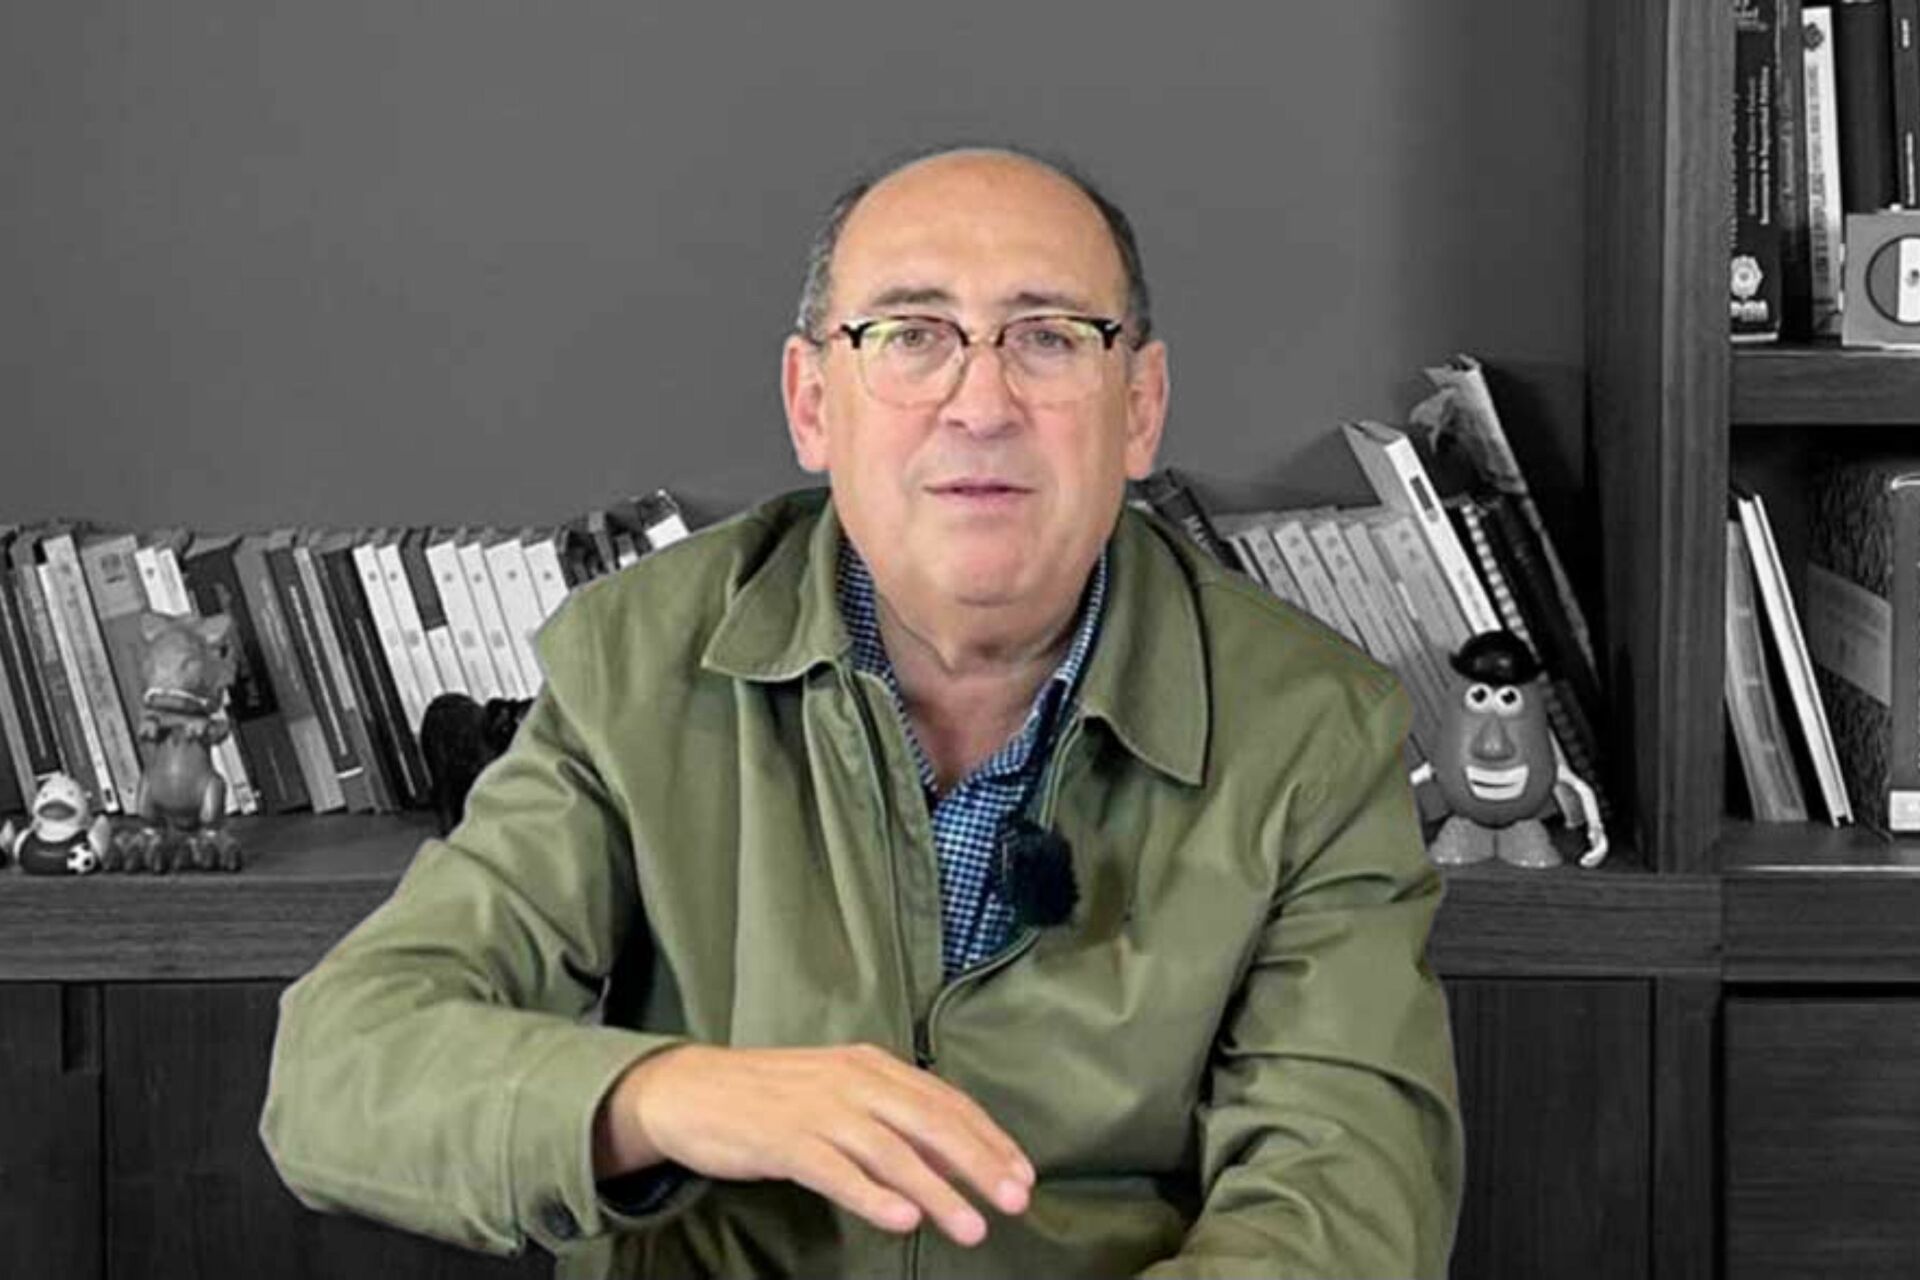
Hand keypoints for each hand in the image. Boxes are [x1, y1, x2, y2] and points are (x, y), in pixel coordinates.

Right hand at [593, 1042, 1034, 1246]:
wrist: (690, 1089)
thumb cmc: (772, 1097)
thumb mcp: (839, 1094)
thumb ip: (892, 1121)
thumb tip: (951, 1162)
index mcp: (872, 1065)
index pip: (945, 1100)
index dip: (988, 1138)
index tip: (1023, 1174)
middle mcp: (853, 1081)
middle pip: (930, 1122)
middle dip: (979, 1163)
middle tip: (1015, 1200)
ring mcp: (818, 1109)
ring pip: (891, 1151)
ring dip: (936, 1192)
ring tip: (970, 1227)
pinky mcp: (783, 1140)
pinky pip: (835, 1171)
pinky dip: (871, 1195)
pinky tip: (900, 1219)